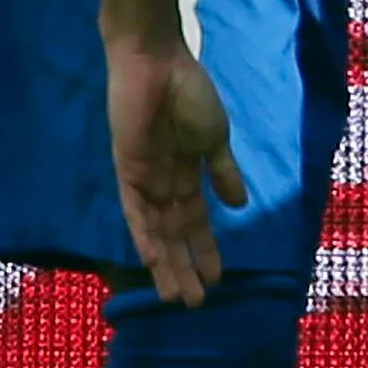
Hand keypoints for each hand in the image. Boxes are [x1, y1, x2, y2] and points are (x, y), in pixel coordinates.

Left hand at [107, 40, 247, 305]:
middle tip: (195, 303)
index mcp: (187, 174)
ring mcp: (144, 180)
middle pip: (175, 236)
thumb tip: (240, 204)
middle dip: (185, 268)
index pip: (196, 222)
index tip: (219, 279)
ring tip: (175, 296)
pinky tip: (154, 261)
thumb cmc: (190, 93)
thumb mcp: (215, 137)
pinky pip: (135, 212)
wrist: (158, 64)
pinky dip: (144, 236)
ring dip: (166, 264)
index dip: (206, 250)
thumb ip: (223, 172)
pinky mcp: (127, 172)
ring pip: (156, 232)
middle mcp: (164, 184)